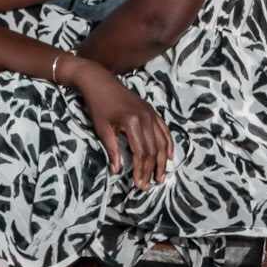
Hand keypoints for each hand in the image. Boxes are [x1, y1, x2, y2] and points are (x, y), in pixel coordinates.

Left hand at [67, 57, 173, 189]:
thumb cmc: (98, 105)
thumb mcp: (102, 129)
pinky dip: (167, 144)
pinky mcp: (151, 111)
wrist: (100, 81)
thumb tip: (117, 170)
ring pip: (161, 142)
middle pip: (153, 150)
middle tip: (149, 185)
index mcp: (133, 122)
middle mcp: (146, 118)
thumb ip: (112, 150)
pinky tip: (168, 156)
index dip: (141, 170)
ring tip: (160, 176)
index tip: (139, 184)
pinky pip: (164, 130)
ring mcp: (151, 113)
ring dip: (162, 161)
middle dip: (152, 169)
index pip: (141, 152)